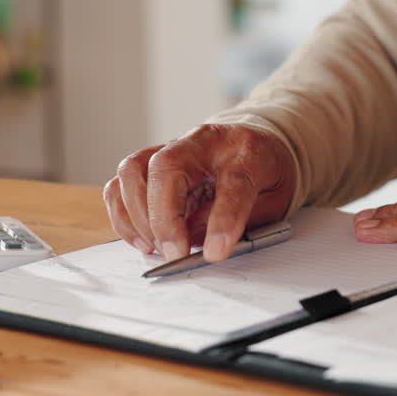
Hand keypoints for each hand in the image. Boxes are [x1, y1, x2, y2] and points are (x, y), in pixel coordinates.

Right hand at [103, 124, 294, 262]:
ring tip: (157, 247)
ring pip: (134, 169)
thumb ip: (242, 218)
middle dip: (164, 218)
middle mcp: (204, 142)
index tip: (216, 254)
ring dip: (138, 215)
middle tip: (174, 253)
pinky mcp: (152, 160)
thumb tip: (196, 237)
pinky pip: (121, 182)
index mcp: (246, 152)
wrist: (259, 142)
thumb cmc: (266, 173)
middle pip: (167, 167)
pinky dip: (123, 214)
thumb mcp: (275, 199)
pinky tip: (142, 238)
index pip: (233, 183)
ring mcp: (174, 147)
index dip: (223, 220)